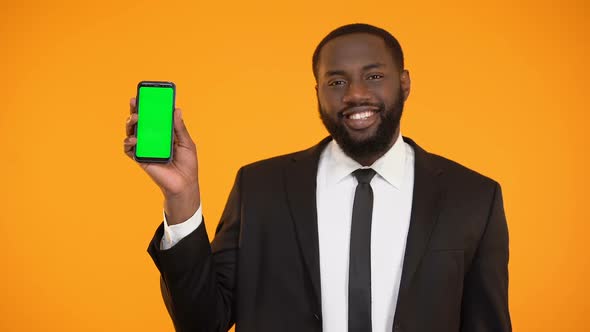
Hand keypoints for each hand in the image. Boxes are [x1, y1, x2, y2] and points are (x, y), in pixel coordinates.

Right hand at [124, 98, 199, 224]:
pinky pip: (129, 149)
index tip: (145, 94)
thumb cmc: (187, 164)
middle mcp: (153, 138)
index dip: (148, 105)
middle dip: (135, 110)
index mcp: (164, 132)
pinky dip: (128, 142)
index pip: (154, 116)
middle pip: (140, 121)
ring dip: (130, 123)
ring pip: (132, 132)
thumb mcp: (186, 143)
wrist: (184, 184)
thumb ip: (180, 128)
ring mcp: (145, 148)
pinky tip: (132, 139)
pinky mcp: (140, 158)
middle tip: (135, 101)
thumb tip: (176, 109)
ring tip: (134, 119)